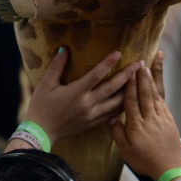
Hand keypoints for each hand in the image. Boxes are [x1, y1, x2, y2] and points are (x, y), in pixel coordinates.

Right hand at [19, 47, 137, 144]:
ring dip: (129, 91)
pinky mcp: (93, 124)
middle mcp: (87, 104)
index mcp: (76, 92)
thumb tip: (63, 49)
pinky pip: (112, 115)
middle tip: (140, 64)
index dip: (108, 63)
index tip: (120, 53)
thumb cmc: (41, 106)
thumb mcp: (46, 84)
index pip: (96, 75)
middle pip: (112, 88)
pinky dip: (122, 106)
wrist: (40, 131)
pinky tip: (130, 99)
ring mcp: (92, 116)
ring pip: (116, 103)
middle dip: (127, 75)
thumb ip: (56, 66)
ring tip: (140, 80)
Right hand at [109, 56, 180, 179]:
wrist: (169, 168)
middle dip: (143, 76)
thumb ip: (117, 133)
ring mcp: (162, 118)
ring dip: (153, 78)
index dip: (130, 85)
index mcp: (136, 126)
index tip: (129, 72)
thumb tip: (112, 117)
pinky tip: (157, 81)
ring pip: (156, 94)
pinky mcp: (170, 119)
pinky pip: (163, 101)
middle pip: (145, 94)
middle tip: (141, 61)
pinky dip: (160, 89)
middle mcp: (150, 119)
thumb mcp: (125, 151)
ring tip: (151, 64)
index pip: (132, 101)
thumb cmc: (144, 161)